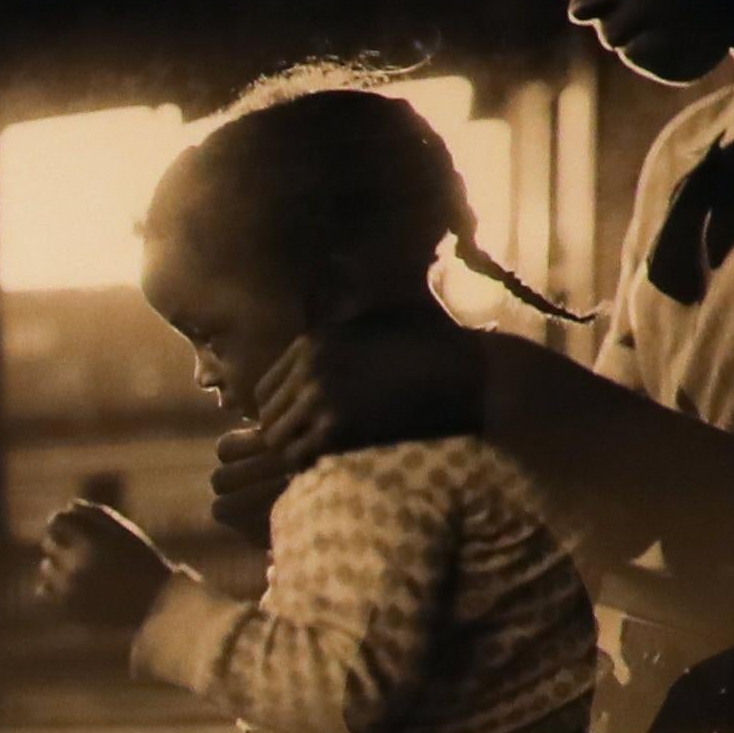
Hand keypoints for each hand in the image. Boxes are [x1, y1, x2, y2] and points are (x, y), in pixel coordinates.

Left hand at [33, 497, 176, 636]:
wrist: (155, 604)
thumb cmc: (141, 562)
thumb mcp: (126, 533)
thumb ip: (97, 515)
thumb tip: (69, 506)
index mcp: (94, 541)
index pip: (57, 521)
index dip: (62, 522)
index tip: (68, 527)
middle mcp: (78, 564)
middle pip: (49, 543)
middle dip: (61, 543)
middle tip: (78, 550)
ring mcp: (71, 587)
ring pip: (46, 567)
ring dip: (58, 566)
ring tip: (82, 571)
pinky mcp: (67, 608)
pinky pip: (43, 591)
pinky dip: (52, 587)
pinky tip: (71, 587)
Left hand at [203, 318, 483, 536]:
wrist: (469, 374)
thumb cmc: (430, 346)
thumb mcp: (378, 317)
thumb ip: (345, 308)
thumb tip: (332, 267)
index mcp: (312, 342)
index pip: (264, 390)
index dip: (278, 411)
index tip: (297, 424)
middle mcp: (309, 367)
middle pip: (267, 417)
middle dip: (284, 433)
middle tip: (307, 446)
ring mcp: (320, 397)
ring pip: (277, 440)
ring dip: (293, 451)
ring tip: (318, 457)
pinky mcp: (338, 426)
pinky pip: (299, 457)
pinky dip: (308, 465)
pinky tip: (328, 464)